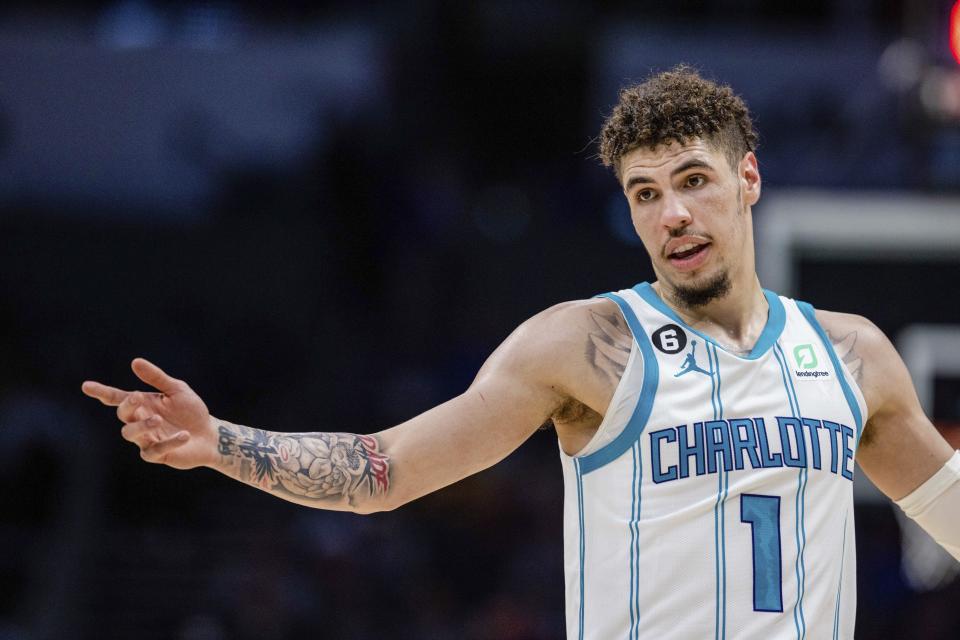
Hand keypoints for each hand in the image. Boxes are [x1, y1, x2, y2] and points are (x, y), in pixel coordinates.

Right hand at [82, 358, 217, 468]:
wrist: (210, 434)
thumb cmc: (191, 410)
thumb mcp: (177, 390)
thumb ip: (157, 378)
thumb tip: (135, 362)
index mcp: (143, 405)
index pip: (117, 399)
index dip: (102, 392)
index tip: (86, 386)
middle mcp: (140, 421)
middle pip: (123, 415)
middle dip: (128, 406)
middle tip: (139, 397)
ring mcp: (147, 439)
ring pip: (130, 434)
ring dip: (142, 425)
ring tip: (158, 419)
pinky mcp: (158, 454)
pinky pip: (154, 450)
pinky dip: (169, 442)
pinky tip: (185, 435)